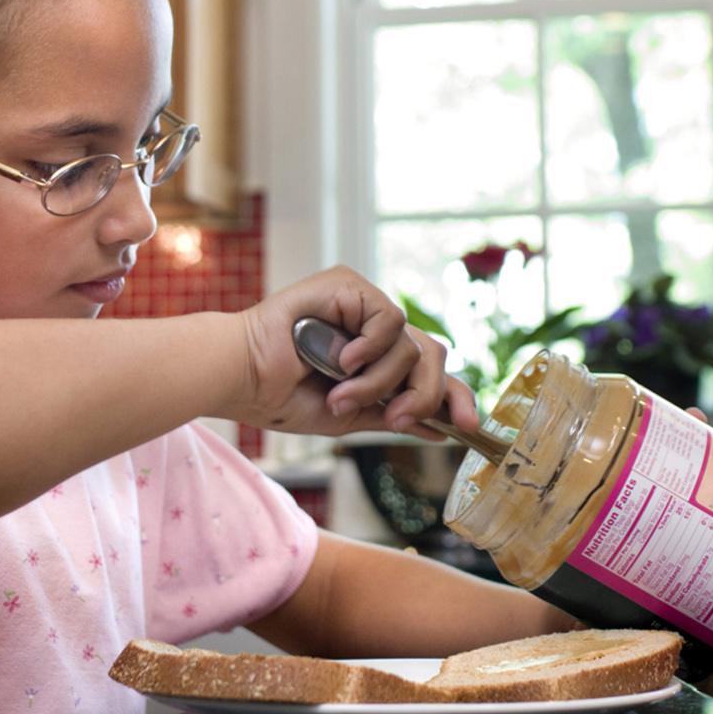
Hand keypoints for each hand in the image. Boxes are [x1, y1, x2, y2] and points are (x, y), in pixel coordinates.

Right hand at [231, 267, 477, 438]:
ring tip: (340, 393)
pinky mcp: (350, 286)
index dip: (454, 396)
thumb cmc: (281, 396)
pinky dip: (371, 349)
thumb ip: (391, 415)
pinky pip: (391, 320)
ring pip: (413, 345)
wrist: (244, 378)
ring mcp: (364, 306)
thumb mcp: (348, 415)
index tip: (467, 426)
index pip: (430, 373)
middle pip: (433, 356)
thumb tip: (438, 427)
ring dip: (380, 382)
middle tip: (397, 419)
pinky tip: (343, 360)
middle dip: (424, 394)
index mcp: (377, 360)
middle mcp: (375, 330)